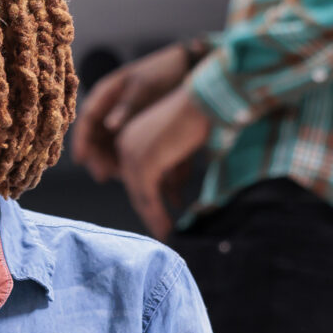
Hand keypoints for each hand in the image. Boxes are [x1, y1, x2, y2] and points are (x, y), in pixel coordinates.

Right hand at [74, 43, 190, 179]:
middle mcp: (111, 108)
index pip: (86, 119)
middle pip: (96, 137)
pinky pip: (127, 146)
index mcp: (106, 93)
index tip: (80, 159)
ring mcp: (124, 118)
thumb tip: (109, 127)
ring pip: (110, 145)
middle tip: (103, 175)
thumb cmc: (164, 71)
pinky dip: (130, 159)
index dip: (81, 140)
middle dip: (98, 158)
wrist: (189, 66)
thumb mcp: (144, 88)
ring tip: (121, 177)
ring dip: (113, 161)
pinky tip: (137, 171)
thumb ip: (127, 107)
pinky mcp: (138, 127)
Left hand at [114, 86, 212, 237]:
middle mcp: (125, 144)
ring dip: (154, 217)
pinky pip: (148, 196)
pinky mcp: (144, 162)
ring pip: (140, 194)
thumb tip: (173, 196)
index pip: (136, 174)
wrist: (207, 99)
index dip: (148, 197)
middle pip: (135, 187)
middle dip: (149, 211)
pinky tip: (167, 229)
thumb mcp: (179, 147)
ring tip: (166, 234)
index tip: (160, 216)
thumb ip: (171, 170)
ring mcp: (132, 153)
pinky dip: (157, 215)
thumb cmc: (201, 117)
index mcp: (130, 137)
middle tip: (162, 230)